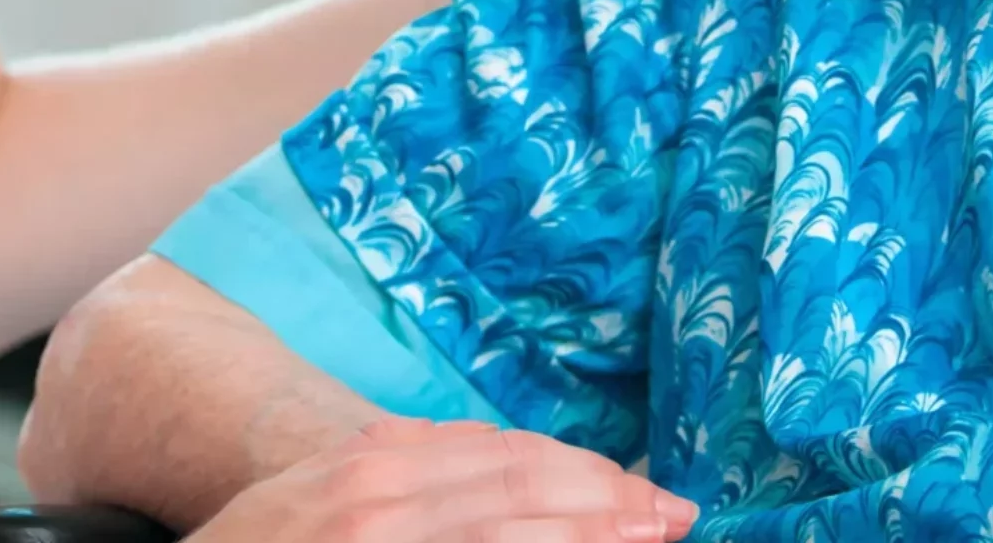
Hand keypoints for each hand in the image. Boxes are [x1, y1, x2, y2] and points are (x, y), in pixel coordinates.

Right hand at [188, 420, 697, 542]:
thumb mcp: (316, 500)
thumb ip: (401, 478)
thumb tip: (495, 469)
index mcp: (371, 468)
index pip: (506, 458)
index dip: (586, 474)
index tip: (644, 492)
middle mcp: (381, 504)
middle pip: (525, 493)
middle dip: (611, 506)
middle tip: (675, 517)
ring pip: (514, 537)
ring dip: (590, 539)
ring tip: (650, 542)